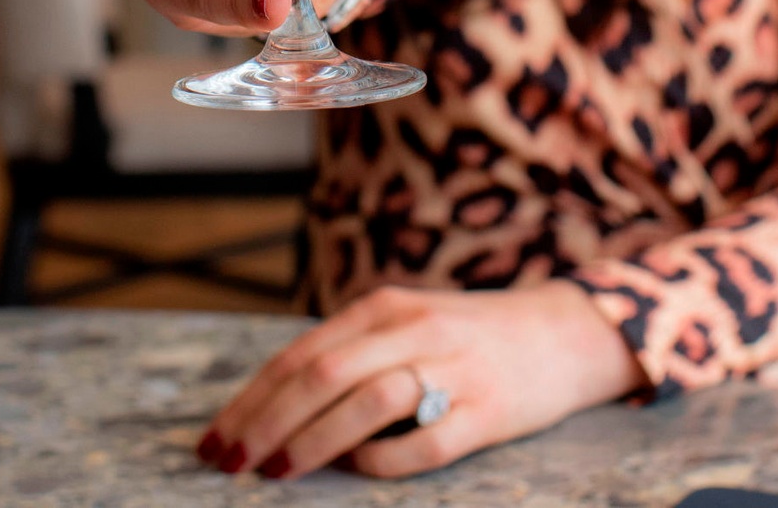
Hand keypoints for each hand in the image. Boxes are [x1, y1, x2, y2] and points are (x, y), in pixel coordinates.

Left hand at [195, 281, 646, 479]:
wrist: (563, 333)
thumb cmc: (471, 335)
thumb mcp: (409, 322)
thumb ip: (354, 350)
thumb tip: (274, 404)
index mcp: (389, 306)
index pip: (302, 354)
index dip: (251, 398)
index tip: (214, 438)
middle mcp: (417, 330)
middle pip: (323, 376)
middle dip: (265, 423)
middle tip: (228, 463)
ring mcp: (453, 369)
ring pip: (366, 403)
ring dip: (311, 442)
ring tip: (275, 471)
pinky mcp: (486, 411)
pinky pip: (422, 442)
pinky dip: (379, 461)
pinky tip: (355, 471)